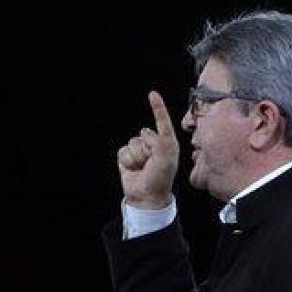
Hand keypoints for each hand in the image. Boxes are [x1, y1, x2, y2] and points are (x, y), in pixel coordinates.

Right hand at [116, 91, 179, 208]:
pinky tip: (133, 169)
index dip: (157, 108)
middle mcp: (154, 144)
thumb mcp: (165, 160)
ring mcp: (140, 149)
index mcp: (168, 143)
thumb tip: (145, 133)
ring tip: (142, 168)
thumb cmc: (160, 179)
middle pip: (143, 135)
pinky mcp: (128, 155)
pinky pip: (123, 150)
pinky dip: (127, 161)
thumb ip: (158, 142)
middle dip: (145, 150)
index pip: (162, 122)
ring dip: (136, 157)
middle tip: (151, 165)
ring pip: (132, 143)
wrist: (145, 196)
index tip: (152, 94)